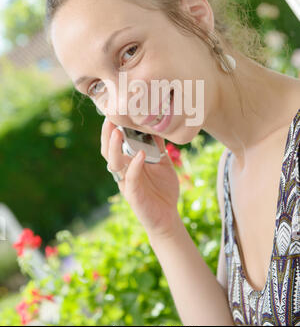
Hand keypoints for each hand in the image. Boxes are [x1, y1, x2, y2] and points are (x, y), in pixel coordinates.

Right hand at [100, 118, 180, 239]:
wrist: (168, 215)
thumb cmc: (163, 188)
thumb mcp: (163, 161)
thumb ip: (158, 145)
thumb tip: (158, 123)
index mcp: (127, 162)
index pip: (114, 143)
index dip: (111, 129)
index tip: (114, 111)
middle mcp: (123, 171)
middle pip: (108, 151)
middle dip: (107, 134)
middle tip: (110, 117)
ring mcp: (126, 182)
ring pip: (114, 163)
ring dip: (114, 147)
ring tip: (117, 132)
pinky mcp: (133, 194)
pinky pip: (130, 178)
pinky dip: (135, 165)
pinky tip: (140, 154)